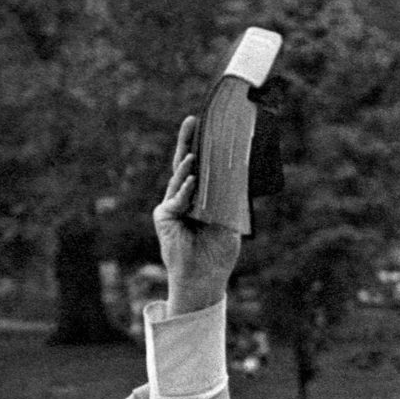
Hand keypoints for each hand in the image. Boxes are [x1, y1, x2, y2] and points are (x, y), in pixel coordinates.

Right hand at [153, 116, 241, 317]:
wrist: (204, 278)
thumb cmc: (218, 252)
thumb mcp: (229, 221)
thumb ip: (228, 201)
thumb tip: (236, 176)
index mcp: (201, 197)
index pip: (202, 167)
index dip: (203, 147)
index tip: (208, 126)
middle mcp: (184, 198)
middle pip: (184, 164)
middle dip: (187, 142)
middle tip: (192, 121)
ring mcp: (172, 206)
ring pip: (179, 179)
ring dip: (187, 165)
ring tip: (195, 153)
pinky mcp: (164, 216)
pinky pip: (176, 200)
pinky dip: (185, 190)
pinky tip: (193, 180)